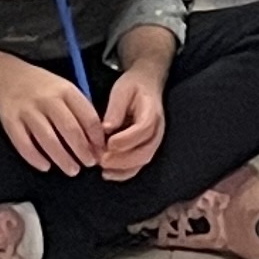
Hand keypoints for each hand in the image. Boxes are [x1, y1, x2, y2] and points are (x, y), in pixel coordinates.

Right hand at [0, 54, 110, 174]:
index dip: (97, 138)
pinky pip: (24, 144)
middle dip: (82, 151)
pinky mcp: (10, 121)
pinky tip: (45, 166)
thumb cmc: (42, 88)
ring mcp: (27, 110)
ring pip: (48, 139)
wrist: (8, 77)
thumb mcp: (65, 90)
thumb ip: (80, 111)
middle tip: (89, 163)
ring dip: (62, 158)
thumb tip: (96, 141)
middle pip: (69, 129)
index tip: (101, 151)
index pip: (87, 116)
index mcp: (65, 90)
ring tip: (72, 169)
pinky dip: (35, 158)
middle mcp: (47, 99)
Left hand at [98, 57, 170, 179]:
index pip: (143, 129)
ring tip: (103, 170)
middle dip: (123, 160)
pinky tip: (108, 174)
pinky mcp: (147, 147)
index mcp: (152, 112)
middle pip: (145, 151)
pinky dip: (124, 173)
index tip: (109, 144)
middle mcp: (157, 130)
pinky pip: (139, 164)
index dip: (126, 139)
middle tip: (102, 160)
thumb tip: (106, 129)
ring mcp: (154, 141)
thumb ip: (115, 109)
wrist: (147, 84)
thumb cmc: (133, 87)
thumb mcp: (121, 90)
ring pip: (142, 161)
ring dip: (123, 169)